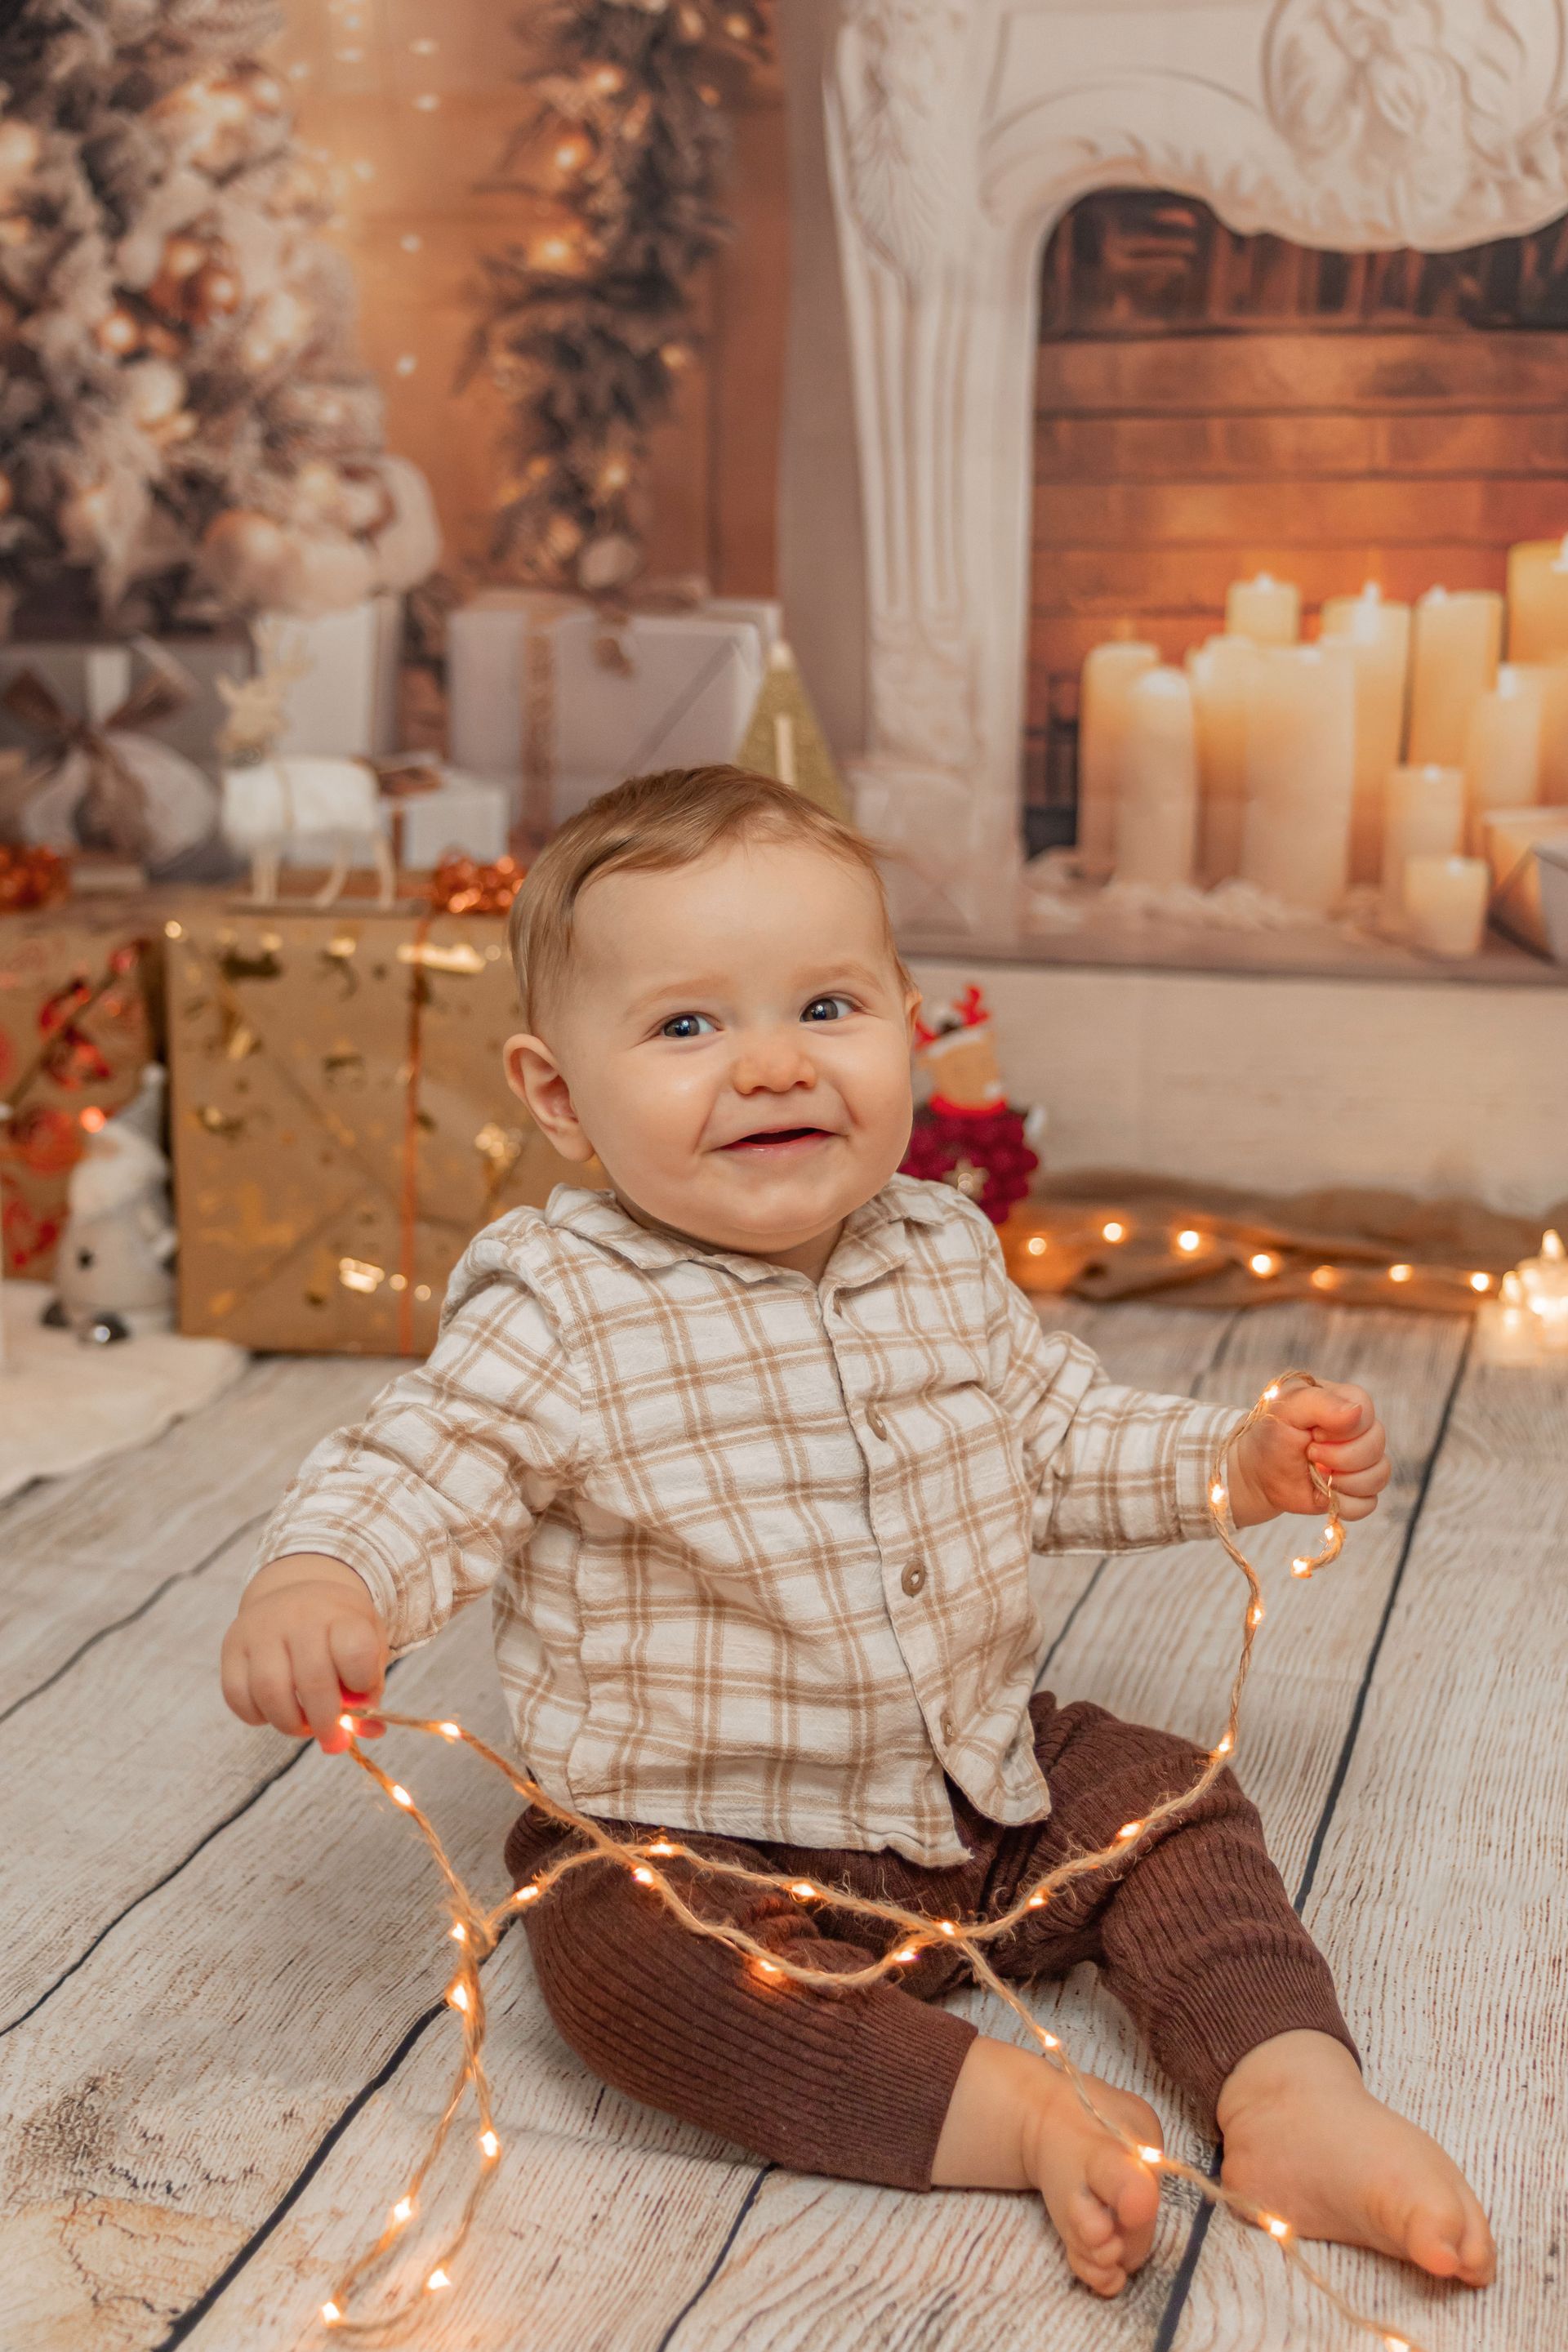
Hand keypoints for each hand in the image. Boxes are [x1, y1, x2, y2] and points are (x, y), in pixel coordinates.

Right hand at [220, 1553, 387, 1752]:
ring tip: (304, 1726)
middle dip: (325, 1723)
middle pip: (312, 1681)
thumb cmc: (338, 1631)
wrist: (297, 1591)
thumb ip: (370, 1691)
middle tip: (333, 1738)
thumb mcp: (368, 1647)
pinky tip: (274, 1711)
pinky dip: (257, 1716)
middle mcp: (298, 1617)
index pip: (355, 1651)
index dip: (362, 1684)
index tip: (361, 1692)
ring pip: (270, 1692)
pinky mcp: (231, 1646)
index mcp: (340, 1614)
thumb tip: (372, 1732)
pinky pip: (237, 1696)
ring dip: (290, 1724)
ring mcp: (260, 1629)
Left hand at [1227, 1380, 1389, 1527]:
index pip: (1366, 1410)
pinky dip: (1344, 1504)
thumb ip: (1320, 1403)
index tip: (1313, 1432)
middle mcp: (1359, 1432)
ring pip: (1379, 1475)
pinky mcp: (1357, 1491)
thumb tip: (1356, 1412)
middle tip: (1310, 1454)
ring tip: (1316, 1474)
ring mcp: (1361, 1463)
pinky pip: (1369, 1503)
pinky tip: (1323, 1493)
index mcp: (1345, 1402)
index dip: (1342, 1428)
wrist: (1256, 1472)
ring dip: (1343, 1481)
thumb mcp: (1286, 1408)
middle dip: (1340, 1457)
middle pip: (1376, 1445)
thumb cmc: (1271, 1434)